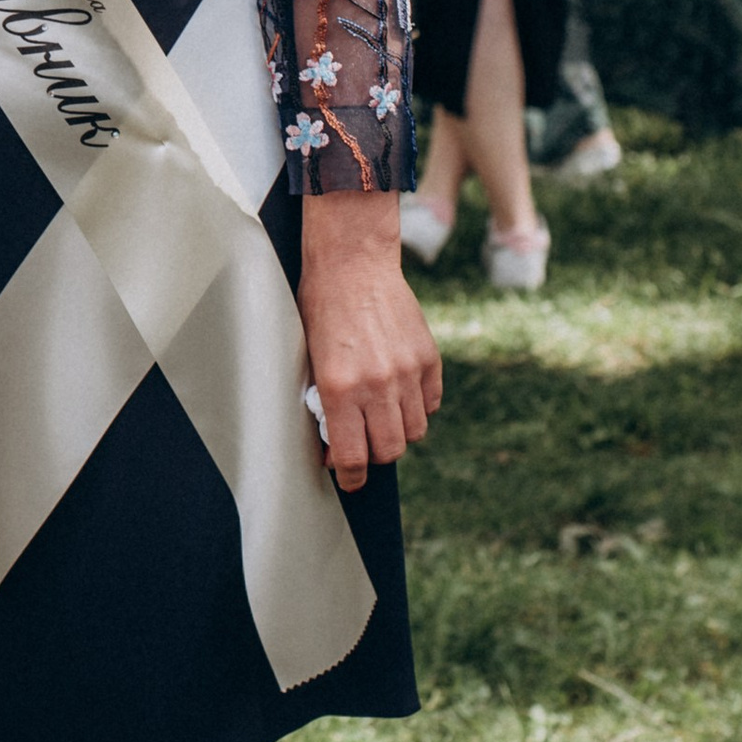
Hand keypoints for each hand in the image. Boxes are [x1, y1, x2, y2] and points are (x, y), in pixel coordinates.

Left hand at [299, 188, 440, 491]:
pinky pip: (431, 402)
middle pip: (389, 450)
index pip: (353, 456)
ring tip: (380, 416)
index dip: (350, 476)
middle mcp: (377, 385)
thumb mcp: (310, 359)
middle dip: (374, 456)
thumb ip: (325, 404)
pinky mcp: (429, 357)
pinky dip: (418, 406)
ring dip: (398, 432)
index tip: (348, 479)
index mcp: (340, 388)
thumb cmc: (321, 308)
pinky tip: (399, 393)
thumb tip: (337, 445)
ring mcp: (407, 371)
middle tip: (362, 444)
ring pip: (414, 431)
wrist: (352, 263)